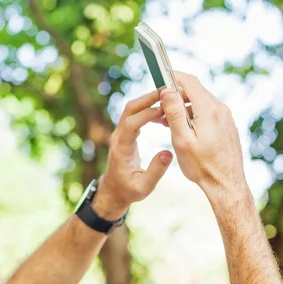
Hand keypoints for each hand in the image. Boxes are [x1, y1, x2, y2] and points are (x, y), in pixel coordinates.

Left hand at [94, 89, 173, 220]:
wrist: (114, 191)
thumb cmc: (128, 191)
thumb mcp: (144, 187)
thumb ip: (156, 171)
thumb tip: (168, 153)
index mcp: (121, 149)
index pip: (131, 124)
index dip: (147, 114)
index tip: (164, 109)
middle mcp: (118, 137)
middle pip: (129, 109)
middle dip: (148, 99)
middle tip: (168, 92)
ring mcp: (120, 134)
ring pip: (131, 109)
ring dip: (148, 101)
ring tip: (168, 98)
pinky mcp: (125, 134)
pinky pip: (134, 115)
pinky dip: (147, 109)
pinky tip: (162, 110)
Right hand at [159, 72, 246, 196]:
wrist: (226, 184)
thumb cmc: (202, 166)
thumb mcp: (182, 140)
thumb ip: (175, 113)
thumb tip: (167, 91)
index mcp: (208, 110)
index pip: (190, 82)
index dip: (173, 77)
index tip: (160, 78)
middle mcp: (220, 109)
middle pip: (195, 91)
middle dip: (175, 96)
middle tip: (158, 108)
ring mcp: (226, 118)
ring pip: (201, 103)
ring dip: (183, 107)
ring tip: (167, 122)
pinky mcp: (227, 126)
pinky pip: (208, 113)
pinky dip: (194, 115)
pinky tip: (183, 130)